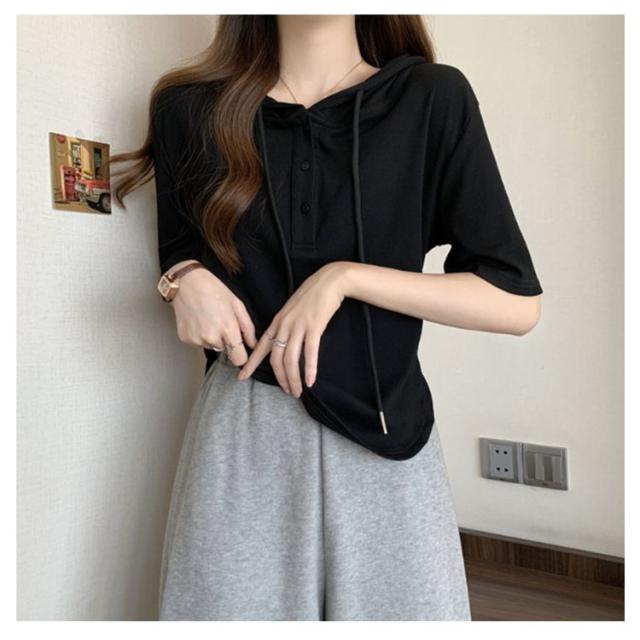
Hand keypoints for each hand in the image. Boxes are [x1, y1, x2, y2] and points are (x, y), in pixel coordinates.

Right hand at [170, 264, 256, 365]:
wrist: (187, 283)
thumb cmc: (213, 289)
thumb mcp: (237, 305)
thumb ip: (248, 328)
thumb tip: (253, 344)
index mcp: (228, 329)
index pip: (239, 359)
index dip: (241, 355)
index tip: (239, 349)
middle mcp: (212, 337)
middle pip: (225, 351)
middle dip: (226, 341)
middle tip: (221, 322)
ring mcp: (197, 339)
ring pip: (212, 346)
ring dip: (213, 337)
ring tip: (209, 319)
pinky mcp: (186, 339)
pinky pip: (199, 343)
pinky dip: (200, 335)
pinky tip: (199, 320)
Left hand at [236, 262, 348, 396]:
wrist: (329, 281)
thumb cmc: (312, 295)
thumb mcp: (292, 310)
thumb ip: (286, 325)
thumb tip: (283, 341)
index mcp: (277, 322)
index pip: (260, 347)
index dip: (251, 364)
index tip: (242, 377)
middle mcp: (284, 325)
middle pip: (276, 359)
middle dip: (281, 378)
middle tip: (288, 392)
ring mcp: (298, 326)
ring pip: (291, 359)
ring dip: (293, 378)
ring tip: (298, 391)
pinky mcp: (314, 327)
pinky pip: (310, 353)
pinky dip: (310, 369)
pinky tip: (311, 381)